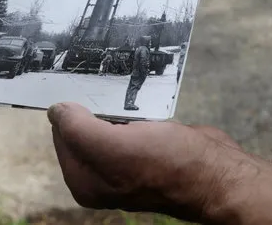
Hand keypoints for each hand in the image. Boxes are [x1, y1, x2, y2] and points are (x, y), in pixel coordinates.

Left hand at [47, 102, 243, 222]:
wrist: (215, 173)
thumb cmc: (169, 165)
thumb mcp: (115, 147)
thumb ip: (79, 129)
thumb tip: (56, 111)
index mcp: (85, 181)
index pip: (62, 136)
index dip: (70, 113)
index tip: (83, 90)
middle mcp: (102, 174)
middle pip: (83, 128)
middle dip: (94, 107)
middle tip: (109, 91)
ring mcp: (125, 160)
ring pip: (108, 121)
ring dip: (116, 104)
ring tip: (129, 96)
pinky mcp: (147, 147)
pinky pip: (131, 119)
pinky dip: (135, 107)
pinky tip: (143, 102)